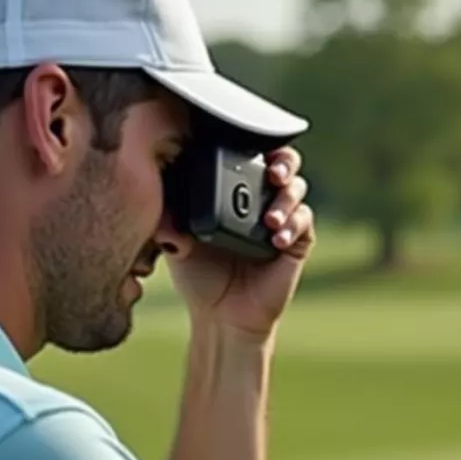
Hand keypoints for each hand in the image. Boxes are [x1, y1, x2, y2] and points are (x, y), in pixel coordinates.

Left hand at [167, 146, 314, 340]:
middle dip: (283, 161)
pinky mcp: (298, 241)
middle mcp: (261, 198)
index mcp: (233, 190)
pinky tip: (277, 238)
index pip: (247, 155)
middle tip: (273, 172)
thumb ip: (168, 217)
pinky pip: (304, 223)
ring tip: (271, 218)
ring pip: (297, 190)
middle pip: (284, 162)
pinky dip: (292, 226)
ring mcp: (282, 218)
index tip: (243, 143)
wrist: (222, 316)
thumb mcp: (175, 242)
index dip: (250, 143)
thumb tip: (156, 194)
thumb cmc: (199, 276)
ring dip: (287, 198)